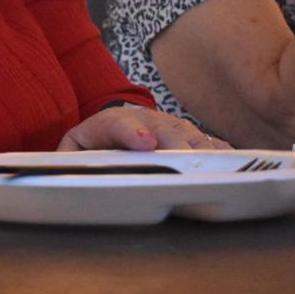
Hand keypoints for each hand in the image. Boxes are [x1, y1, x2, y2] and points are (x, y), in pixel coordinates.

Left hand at [56, 107, 232, 151]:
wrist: (107, 130)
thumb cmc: (90, 147)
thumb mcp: (72, 151)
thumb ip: (68, 159)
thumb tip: (63, 173)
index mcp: (107, 124)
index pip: (119, 124)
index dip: (132, 133)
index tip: (145, 144)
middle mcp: (143, 120)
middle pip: (162, 128)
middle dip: (173, 144)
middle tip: (184, 161)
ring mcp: (168, 125)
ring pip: (188, 133)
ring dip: (200, 149)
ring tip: (212, 167)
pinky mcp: (188, 136)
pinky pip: (208, 142)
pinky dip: (220, 153)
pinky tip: (231, 165)